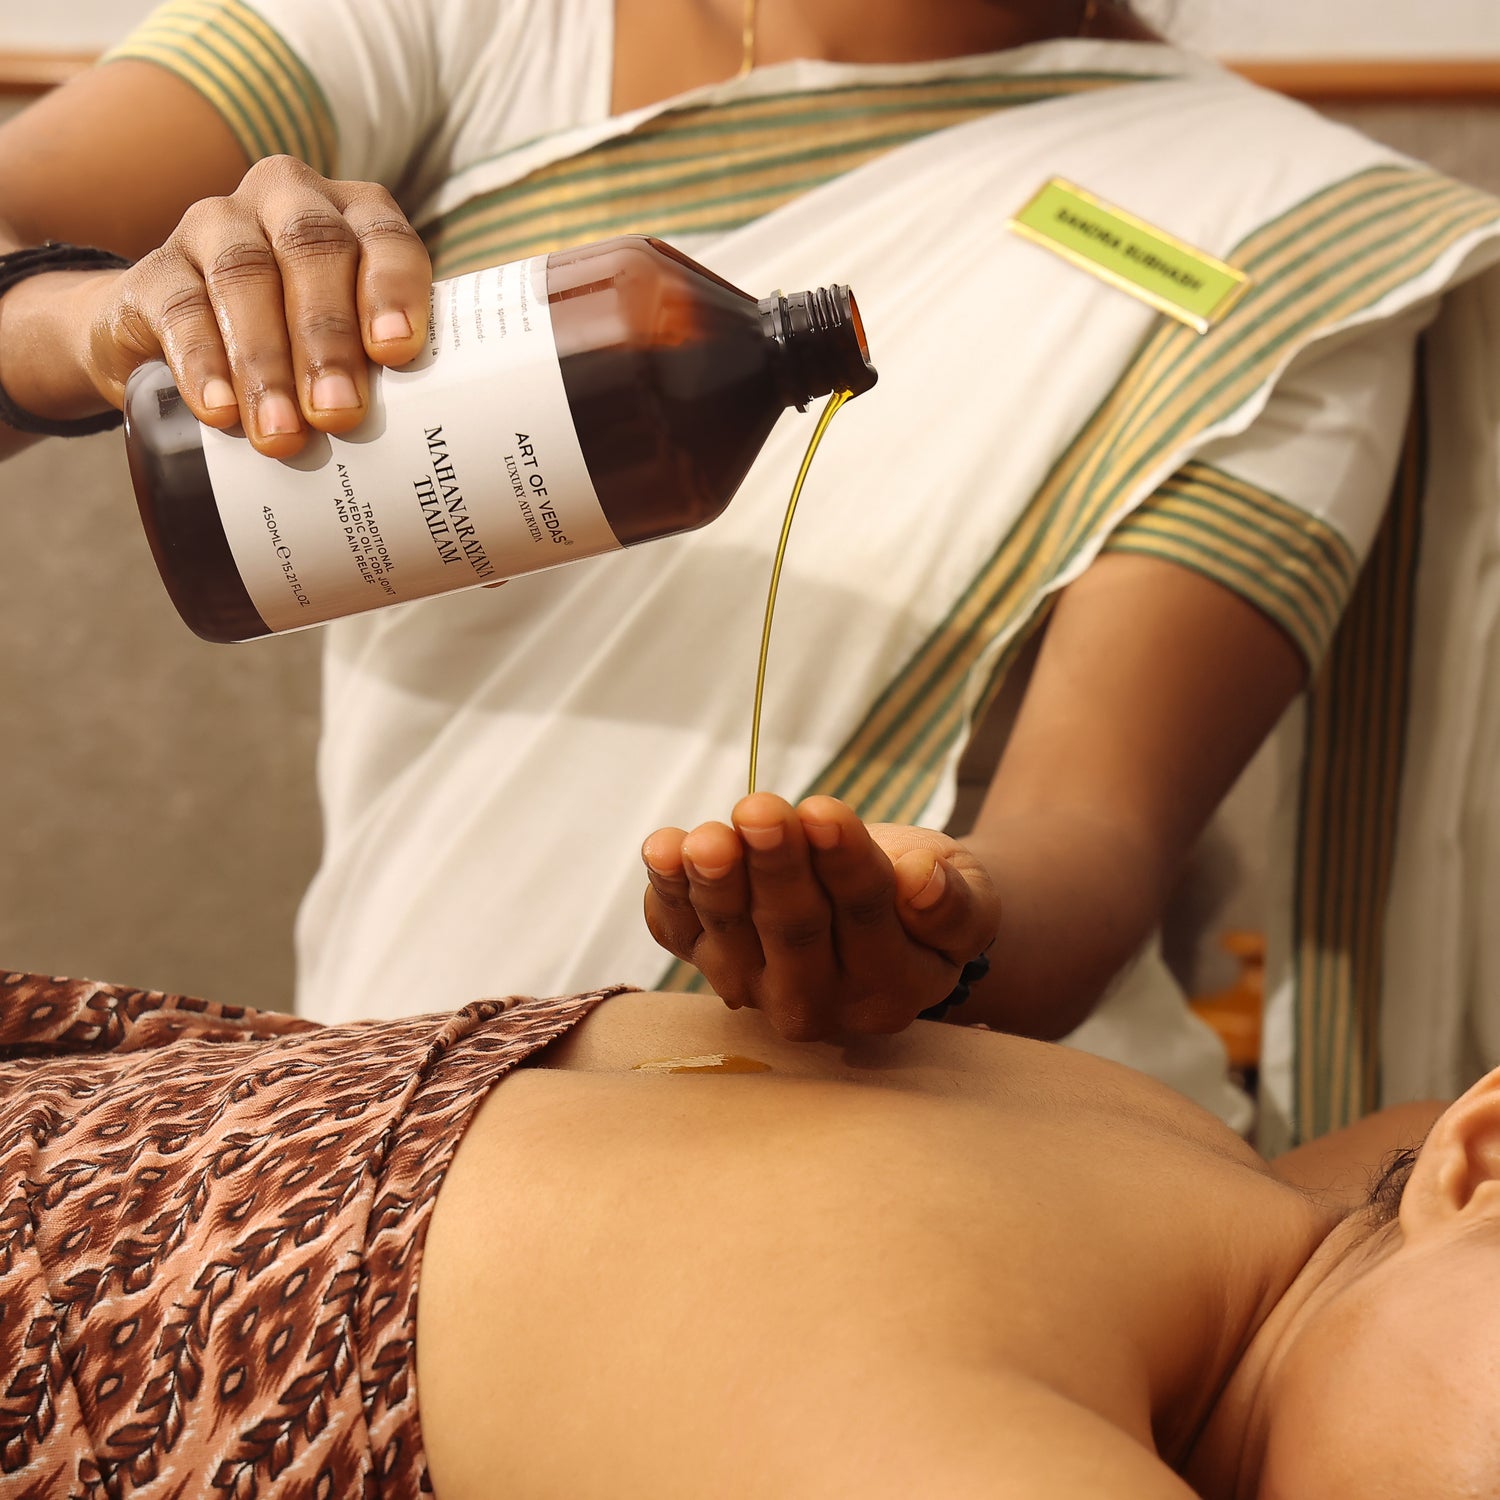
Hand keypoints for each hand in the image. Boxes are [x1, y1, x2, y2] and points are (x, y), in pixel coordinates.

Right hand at [71, 155, 429, 452]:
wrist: (183, 346)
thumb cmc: (303, 351)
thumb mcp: (353, 350)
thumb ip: (391, 372)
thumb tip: (440, 443)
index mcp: (351, 216)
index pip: (384, 236)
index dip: (392, 288)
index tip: (396, 351)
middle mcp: (285, 202)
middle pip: (312, 249)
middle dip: (327, 337)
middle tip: (339, 414)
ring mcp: (214, 226)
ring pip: (244, 275)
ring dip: (266, 361)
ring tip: (283, 433)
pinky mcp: (154, 270)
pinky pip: (177, 306)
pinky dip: (200, 361)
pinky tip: (218, 409)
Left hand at [642, 793, 1000, 1040]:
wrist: (882, 915)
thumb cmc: (928, 898)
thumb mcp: (971, 898)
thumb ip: (956, 904)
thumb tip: (922, 881)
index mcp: (890, 991)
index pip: (867, 919)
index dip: (844, 864)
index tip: (826, 812)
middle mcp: (816, 1003)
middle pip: (793, 929)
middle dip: (775, 865)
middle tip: (761, 810)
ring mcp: (753, 986)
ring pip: (729, 934)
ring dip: (714, 881)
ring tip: (708, 838)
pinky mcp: (704, 958)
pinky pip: (677, 929)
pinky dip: (665, 890)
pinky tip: (663, 849)